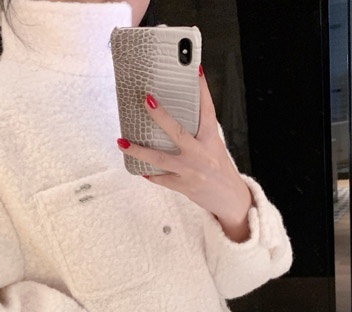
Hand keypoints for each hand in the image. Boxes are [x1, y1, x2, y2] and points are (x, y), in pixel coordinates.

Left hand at [116, 67, 252, 242]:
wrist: (230, 200)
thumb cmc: (220, 170)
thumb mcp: (214, 147)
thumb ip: (197, 133)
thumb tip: (173, 118)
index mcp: (211, 140)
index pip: (207, 110)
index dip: (202, 90)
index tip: (195, 70)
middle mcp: (201, 154)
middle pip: (178, 132)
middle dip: (161, 116)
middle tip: (146, 100)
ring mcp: (191, 172)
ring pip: (160, 159)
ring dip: (138, 151)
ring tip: (121, 142)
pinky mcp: (183, 186)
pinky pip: (161, 179)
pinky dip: (150, 174)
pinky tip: (139, 169)